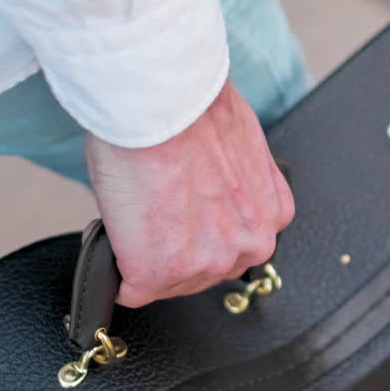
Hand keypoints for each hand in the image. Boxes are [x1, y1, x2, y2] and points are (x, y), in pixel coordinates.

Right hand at [84, 79, 294, 306]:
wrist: (162, 101)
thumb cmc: (193, 109)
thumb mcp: (237, 149)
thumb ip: (230, 188)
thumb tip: (204, 194)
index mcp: (272, 214)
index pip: (233, 245)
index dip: (198, 229)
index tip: (182, 214)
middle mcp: (249, 246)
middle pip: (203, 269)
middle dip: (175, 245)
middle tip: (155, 205)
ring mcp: (205, 263)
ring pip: (168, 281)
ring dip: (146, 254)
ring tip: (137, 207)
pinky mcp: (157, 273)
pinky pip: (131, 289)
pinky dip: (116, 264)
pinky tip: (117, 227)